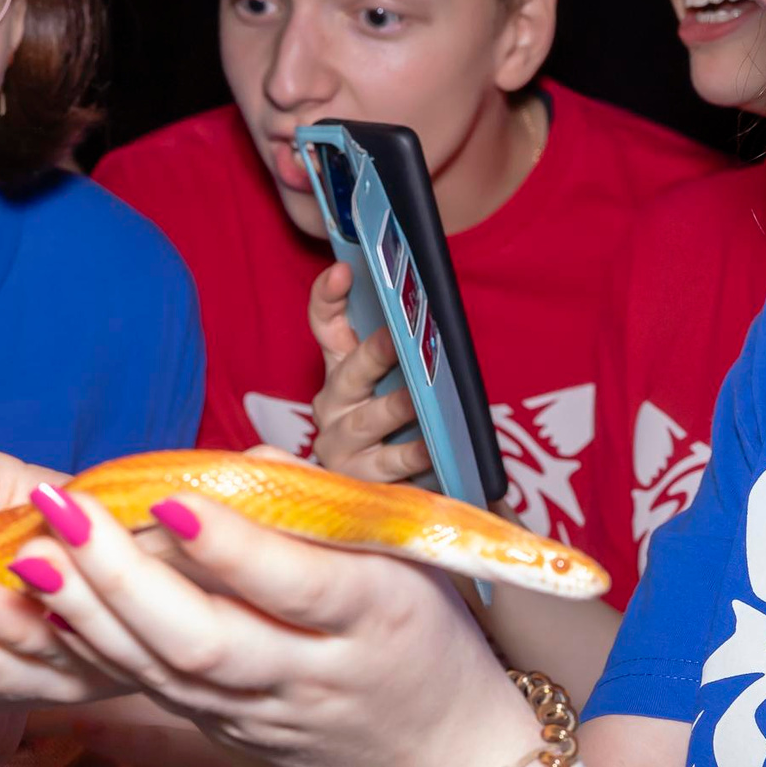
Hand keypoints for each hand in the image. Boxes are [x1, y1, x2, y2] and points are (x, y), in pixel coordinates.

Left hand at [0, 480, 542, 766]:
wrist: (436, 757)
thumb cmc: (421, 631)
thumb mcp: (407, 559)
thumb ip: (327, 510)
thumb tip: (241, 460)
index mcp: (375, 615)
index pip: (297, 584)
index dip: (231, 548)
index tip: (169, 498)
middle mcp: (311, 674)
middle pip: (208, 640)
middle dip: (124, 580)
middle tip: (59, 517)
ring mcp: (259, 713)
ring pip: (165, 673)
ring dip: (87, 615)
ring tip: (26, 557)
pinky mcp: (221, 730)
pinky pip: (149, 690)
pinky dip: (92, 648)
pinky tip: (40, 607)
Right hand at [307, 262, 427, 482]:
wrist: (383, 494)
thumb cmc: (398, 426)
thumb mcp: (398, 384)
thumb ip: (407, 353)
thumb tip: (440, 313)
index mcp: (340, 371)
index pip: (325, 325)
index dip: (328, 297)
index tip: (342, 271)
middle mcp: (332, 404)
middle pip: (348, 374)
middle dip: (372, 355)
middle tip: (395, 339)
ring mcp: (339, 444)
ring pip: (366, 421)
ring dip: (394, 407)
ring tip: (418, 399)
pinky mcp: (356, 480)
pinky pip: (387, 465)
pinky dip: (410, 455)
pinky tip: (429, 449)